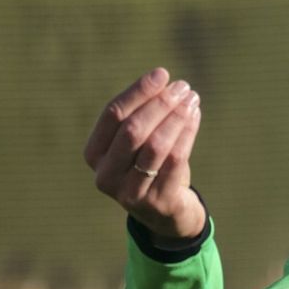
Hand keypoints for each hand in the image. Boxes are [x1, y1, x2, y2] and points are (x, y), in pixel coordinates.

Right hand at [84, 67, 205, 241]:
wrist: (166, 213)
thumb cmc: (150, 166)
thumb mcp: (137, 142)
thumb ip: (143, 115)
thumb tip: (165, 81)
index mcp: (94, 154)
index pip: (113, 115)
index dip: (138, 92)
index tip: (161, 74)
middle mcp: (105, 176)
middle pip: (133, 130)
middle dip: (160, 104)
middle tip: (182, 87)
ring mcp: (130, 192)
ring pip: (155, 145)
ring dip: (176, 116)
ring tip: (192, 98)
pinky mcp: (157, 201)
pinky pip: (176, 160)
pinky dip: (187, 133)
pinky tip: (195, 116)